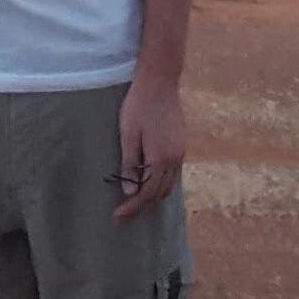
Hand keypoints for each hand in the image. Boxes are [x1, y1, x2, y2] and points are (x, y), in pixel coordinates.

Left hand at [113, 72, 183, 222]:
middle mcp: (175, 159)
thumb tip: (130, 192)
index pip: (146, 193)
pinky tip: (147, 182)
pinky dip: (159, 184)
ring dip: (152, 197)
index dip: (132, 208)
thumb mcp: (128, 134)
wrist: (160, 81)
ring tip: (134, 202)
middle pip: (159, 194)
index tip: (117, 217)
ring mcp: (180, 152)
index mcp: (161, 158)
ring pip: (168, 186)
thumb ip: (130, 164)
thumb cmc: (139, 105)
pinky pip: (172, 174)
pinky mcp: (180, 145)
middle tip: (123, 215)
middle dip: (142, 207)